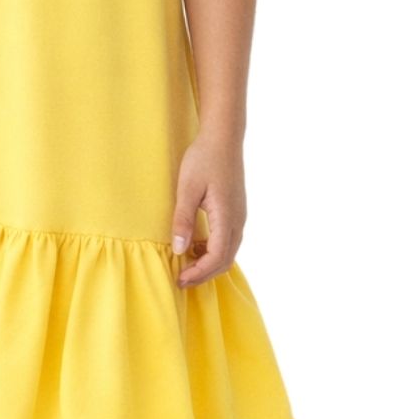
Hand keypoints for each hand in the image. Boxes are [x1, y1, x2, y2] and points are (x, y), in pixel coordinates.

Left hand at [171, 129, 246, 287]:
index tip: (179, 278)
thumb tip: (180, 250)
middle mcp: (237, 221)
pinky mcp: (236, 212)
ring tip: (185, 265)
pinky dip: (213, 251)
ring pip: (228, 252)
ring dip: (208, 263)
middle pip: (225, 260)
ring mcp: (239, 217)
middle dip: (204, 274)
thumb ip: (183, 219)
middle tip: (180, 280)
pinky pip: (228, 241)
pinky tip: (195, 246)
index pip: (217, 257)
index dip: (199, 273)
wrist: (223, 138)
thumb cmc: (203, 159)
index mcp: (227, 217)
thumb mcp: (187, 188)